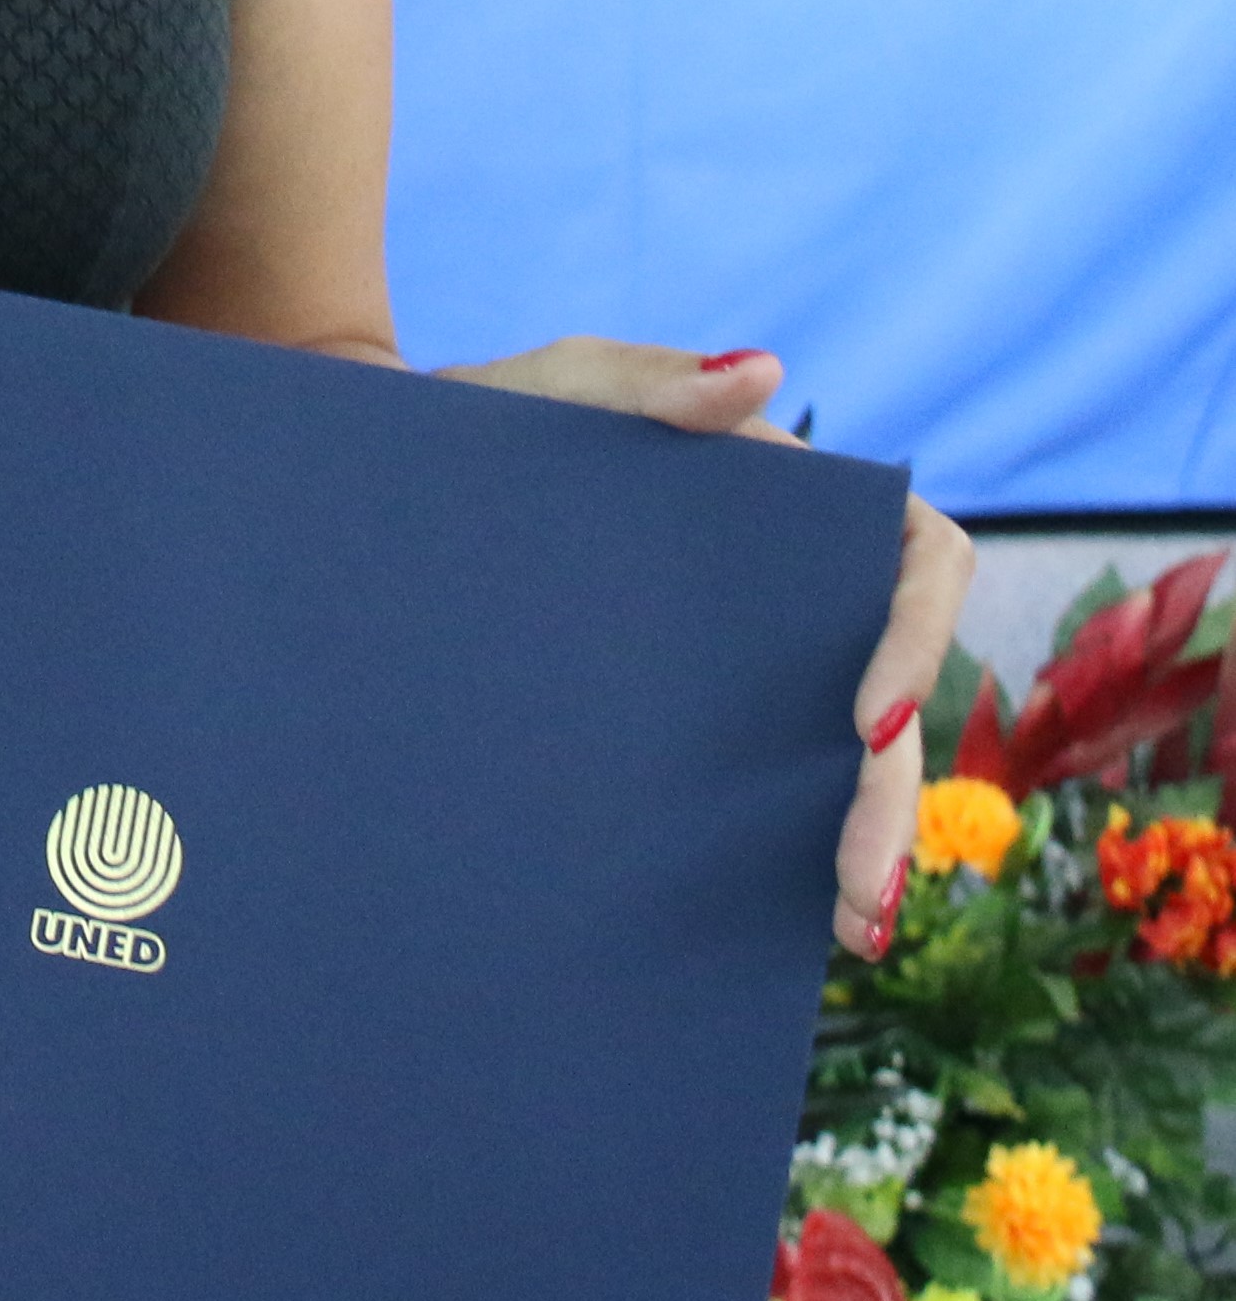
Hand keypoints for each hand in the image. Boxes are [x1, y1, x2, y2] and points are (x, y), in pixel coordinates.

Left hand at [441, 337, 975, 958]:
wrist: (381, 488)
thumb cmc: (476, 419)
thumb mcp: (547, 388)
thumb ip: (643, 382)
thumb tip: (767, 375)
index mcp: (780, 504)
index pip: (911, 555)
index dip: (919, 634)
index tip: (868, 718)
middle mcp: (781, 588)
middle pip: (888, 690)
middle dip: (889, 793)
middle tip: (862, 889)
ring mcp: (740, 657)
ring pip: (843, 753)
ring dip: (865, 839)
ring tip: (850, 926)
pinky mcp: (685, 711)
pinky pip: (761, 778)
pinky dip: (790, 847)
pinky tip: (794, 922)